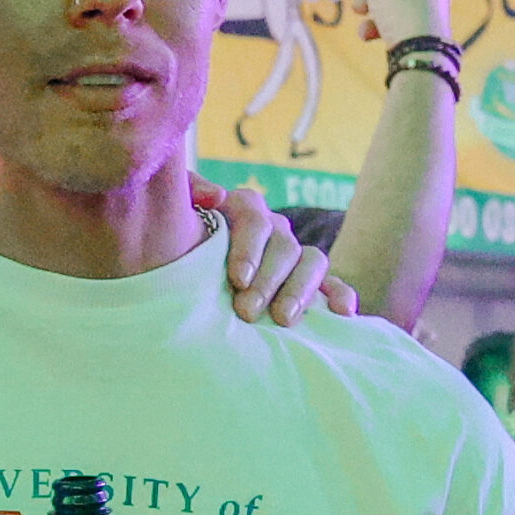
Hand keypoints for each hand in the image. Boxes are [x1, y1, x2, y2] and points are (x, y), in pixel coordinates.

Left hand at [190, 181, 353, 324]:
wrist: (180, 285)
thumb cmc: (175, 249)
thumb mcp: (172, 218)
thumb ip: (188, 194)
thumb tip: (216, 196)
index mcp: (240, 211)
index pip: (253, 215)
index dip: (248, 247)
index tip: (237, 279)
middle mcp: (273, 229)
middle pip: (283, 244)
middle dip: (268, 279)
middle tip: (247, 311)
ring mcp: (294, 255)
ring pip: (312, 261)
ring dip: (299, 290)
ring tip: (283, 319)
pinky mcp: (311, 282)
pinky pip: (332, 284)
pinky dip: (340, 295)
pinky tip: (342, 313)